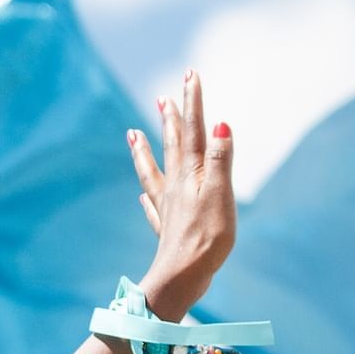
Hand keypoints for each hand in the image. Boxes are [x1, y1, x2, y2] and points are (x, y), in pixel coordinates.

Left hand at [126, 69, 235, 321]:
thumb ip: (220, 158)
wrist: (181, 279)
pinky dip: (148, 197)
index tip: (189, 74)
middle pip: (171, 146)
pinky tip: (142, 195)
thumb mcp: (220, 194)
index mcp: (190, 174)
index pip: (192, 130)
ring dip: (146, 150)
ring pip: (153, 171)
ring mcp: (167, 208)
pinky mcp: (166, 230)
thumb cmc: (206, 238)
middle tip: (163, 96)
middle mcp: (174, 187)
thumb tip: (220, 122)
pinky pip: (153, 207)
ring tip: (133, 133)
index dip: (192, 101)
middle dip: (170, 118)